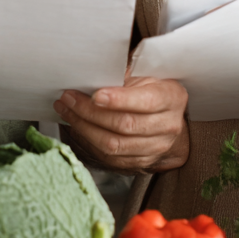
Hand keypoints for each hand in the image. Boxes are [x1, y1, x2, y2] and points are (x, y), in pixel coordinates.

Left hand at [52, 76, 188, 172]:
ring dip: (84, 127)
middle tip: (69, 99)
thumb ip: (125, 76)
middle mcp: (167, 125)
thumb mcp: (147, 76)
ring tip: (67, 111)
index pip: (145, 102)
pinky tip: (78, 125)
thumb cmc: (154, 91)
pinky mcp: (141, 162)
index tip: (95, 95)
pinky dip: (89, 140)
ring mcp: (155, 147)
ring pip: (114, 144)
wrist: (169, 120)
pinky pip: (110, 156)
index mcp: (171, 97)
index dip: (119, 100)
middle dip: (91, 112)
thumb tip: (94, 75)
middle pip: (125, 125)